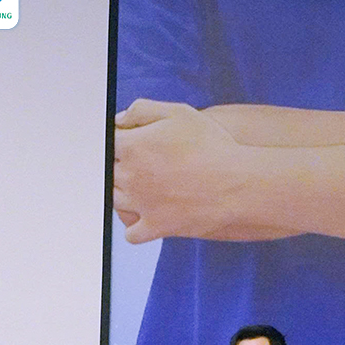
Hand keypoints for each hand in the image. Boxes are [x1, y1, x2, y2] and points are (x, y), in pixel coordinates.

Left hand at [114, 100, 293, 242]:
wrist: (238, 184)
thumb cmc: (213, 146)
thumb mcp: (179, 113)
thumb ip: (143, 110)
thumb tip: (120, 120)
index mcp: (131, 146)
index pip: (106, 143)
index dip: (116, 141)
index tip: (124, 142)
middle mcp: (129, 176)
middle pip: (106, 172)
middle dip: (117, 166)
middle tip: (136, 164)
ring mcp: (139, 204)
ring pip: (114, 200)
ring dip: (123, 193)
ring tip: (142, 187)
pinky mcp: (154, 227)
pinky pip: (131, 233)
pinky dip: (135, 228)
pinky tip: (144, 218)